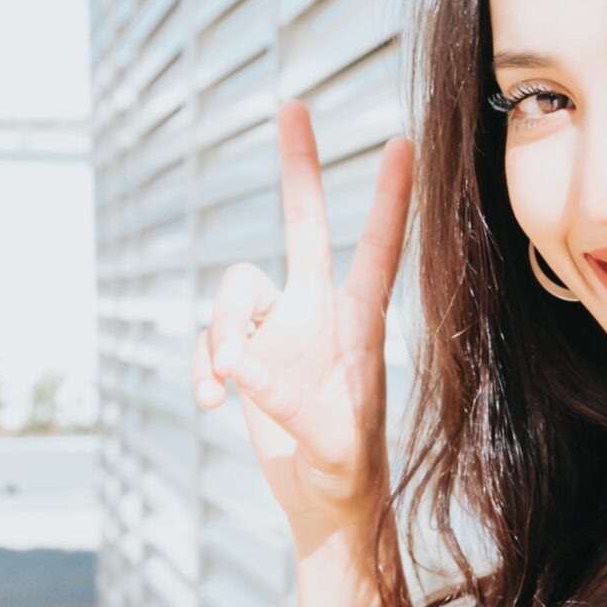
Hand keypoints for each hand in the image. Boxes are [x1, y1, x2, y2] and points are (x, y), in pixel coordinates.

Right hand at [192, 100, 413, 541]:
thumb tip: (238, 367)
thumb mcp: (332, 445)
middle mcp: (318, 312)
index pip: (377, 251)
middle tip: (295, 104)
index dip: (388, 200)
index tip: (404, 145)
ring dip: (219, 335)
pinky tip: (212, 402)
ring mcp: (279, 329)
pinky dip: (202, 366)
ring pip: (233, 294)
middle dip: (299, 167)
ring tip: (224, 386)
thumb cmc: (348, 472)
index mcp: (359, 324)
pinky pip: (209, 339)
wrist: (327, 502)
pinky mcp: (244, 353)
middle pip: (304, 224)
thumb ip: (290, 405)